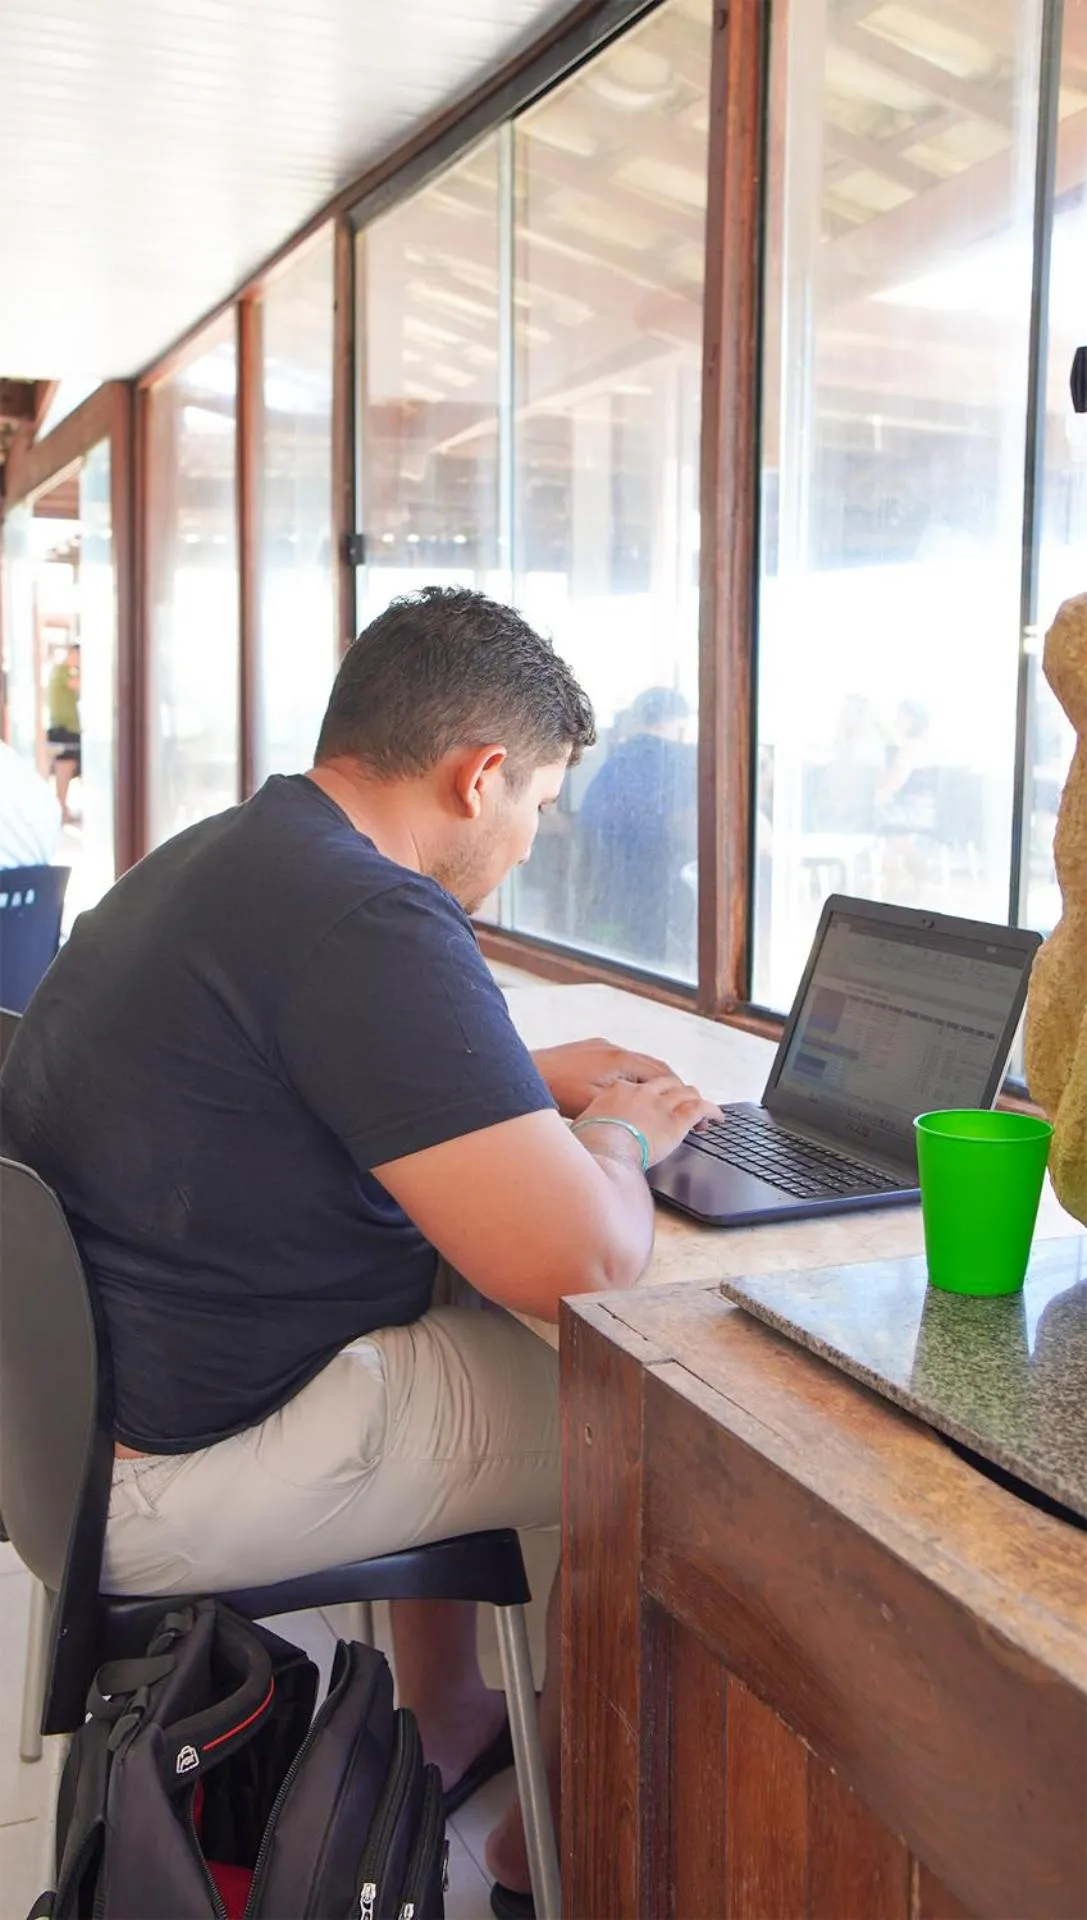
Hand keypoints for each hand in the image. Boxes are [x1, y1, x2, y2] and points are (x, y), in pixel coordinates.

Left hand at [531, 1037, 674, 1118]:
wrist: (521, 1074)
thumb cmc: (555, 1092)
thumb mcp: (594, 1105)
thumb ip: (625, 1107)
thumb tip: (650, 1115)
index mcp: (621, 1060)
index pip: (664, 1075)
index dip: (681, 1093)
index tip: (694, 1107)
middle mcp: (614, 1048)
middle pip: (656, 1065)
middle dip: (674, 1085)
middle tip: (687, 1105)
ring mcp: (601, 1046)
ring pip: (639, 1062)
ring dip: (654, 1080)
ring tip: (665, 1100)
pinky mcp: (589, 1049)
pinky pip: (622, 1061)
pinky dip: (635, 1075)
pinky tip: (631, 1091)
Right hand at [574, 1075, 722, 1168]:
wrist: (601, 1147)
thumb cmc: (587, 1141)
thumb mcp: (582, 1124)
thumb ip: (591, 1122)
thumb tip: (586, 1131)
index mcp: (618, 1089)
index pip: (641, 1086)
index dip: (651, 1093)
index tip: (653, 1102)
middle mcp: (642, 1092)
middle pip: (666, 1083)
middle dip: (677, 1091)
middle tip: (682, 1101)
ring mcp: (660, 1104)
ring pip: (686, 1093)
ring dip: (695, 1099)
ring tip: (701, 1108)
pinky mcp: (676, 1121)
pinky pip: (700, 1109)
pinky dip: (712, 1111)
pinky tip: (717, 1118)